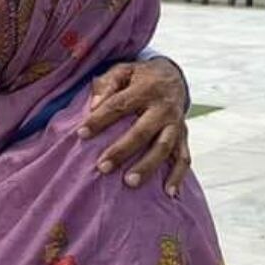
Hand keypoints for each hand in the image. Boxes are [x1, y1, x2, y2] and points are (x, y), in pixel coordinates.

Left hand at [81, 58, 189, 195]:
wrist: (173, 76)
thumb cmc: (138, 77)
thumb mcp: (122, 71)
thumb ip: (106, 84)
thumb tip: (94, 106)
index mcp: (145, 89)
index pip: (118, 105)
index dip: (99, 119)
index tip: (81, 133)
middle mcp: (163, 107)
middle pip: (142, 131)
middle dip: (122, 150)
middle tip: (102, 167)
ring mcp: (176, 123)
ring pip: (164, 147)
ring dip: (147, 166)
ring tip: (129, 183)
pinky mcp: (184, 136)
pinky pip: (184, 158)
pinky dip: (178, 176)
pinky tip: (168, 193)